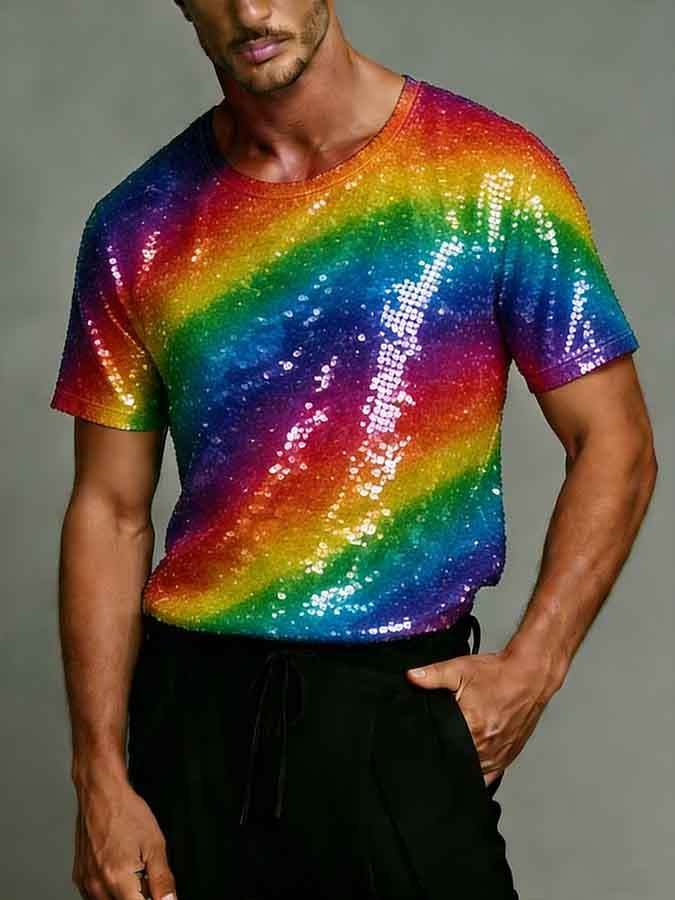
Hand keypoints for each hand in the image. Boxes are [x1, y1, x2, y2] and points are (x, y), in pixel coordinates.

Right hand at [72, 773, 176, 899]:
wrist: (101, 793)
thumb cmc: (125, 812)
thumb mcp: (155, 844)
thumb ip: (162, 879)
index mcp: (117, 878)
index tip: (157, 893)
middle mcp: (97, 885)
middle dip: (139, 895)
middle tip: (146, 878)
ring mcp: (86, 882)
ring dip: (125, 895)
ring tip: (133, 870)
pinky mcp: (79, 878)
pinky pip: (96, 896)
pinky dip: (111, 890)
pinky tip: (121, 871)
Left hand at [406, 647, 556, 786]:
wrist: (529, 676)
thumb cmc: (498, 674)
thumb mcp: (460, 669)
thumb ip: (433, 675)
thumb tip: (411, 677)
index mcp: (472, 726)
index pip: (442, 746)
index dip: (430, 744)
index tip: (424, 742)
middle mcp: (485, 745)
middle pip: (455, 760)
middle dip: (445, 754)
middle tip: (439, 743)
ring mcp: (497, 754)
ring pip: (471, 771)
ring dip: (461, 764)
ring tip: (453, 752)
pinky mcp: (507, 757)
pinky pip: (489, 776)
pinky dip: (478, 773)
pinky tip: (470, 765)